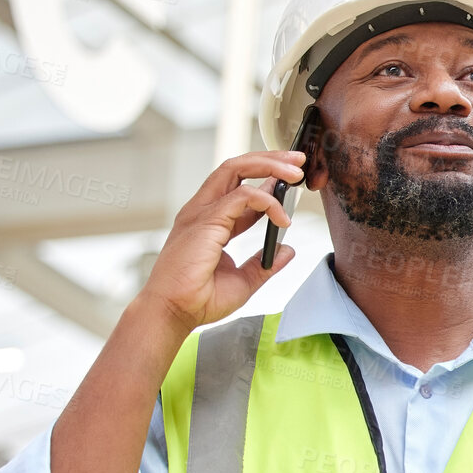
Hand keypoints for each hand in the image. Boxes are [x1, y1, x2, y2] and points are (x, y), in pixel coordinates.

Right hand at [137, 151, 306, 336]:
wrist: (174, 313)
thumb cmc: (199, 300)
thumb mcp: (244, 281)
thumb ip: (265, 264)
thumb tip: (288, 250)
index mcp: (210, 223)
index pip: (239, 188)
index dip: (267, 181)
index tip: (292, 181)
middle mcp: (203, 211)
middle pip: (235, 168)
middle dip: (268, 159)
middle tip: (298, 161)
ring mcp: (201, 213)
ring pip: (234, 169)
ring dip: (268, 166)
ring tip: (295, 172)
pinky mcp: (204, 221)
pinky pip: (241, 196)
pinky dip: (266, 201)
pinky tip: (282, 217)